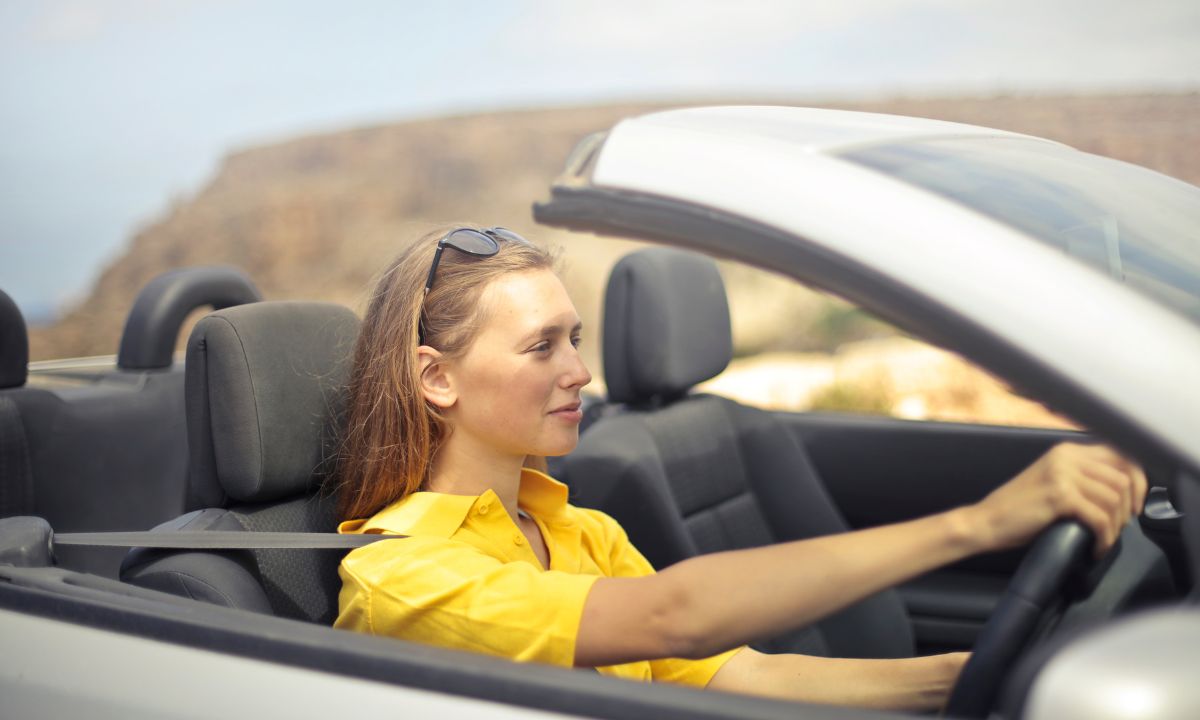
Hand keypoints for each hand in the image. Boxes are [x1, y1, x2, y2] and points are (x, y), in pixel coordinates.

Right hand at [968, 443, 1147, 555]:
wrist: (986, 521)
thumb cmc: (1018, 510)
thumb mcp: (1053, 483)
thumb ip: (1081, 478)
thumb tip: (1122, 492)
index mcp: (1066, 451)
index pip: (1121, 456)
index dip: (1137, 481)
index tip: (1135, 505)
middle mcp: (1066, 456)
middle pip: (1122, 478)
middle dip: (1128, 508)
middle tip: (1118, 528)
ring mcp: (1062, 474)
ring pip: (1114, 499)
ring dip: (1115, 526)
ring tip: (1104, 539)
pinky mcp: (1059, 496)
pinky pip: (1100, 518)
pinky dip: (1104, 538)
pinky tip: (1096, 548)